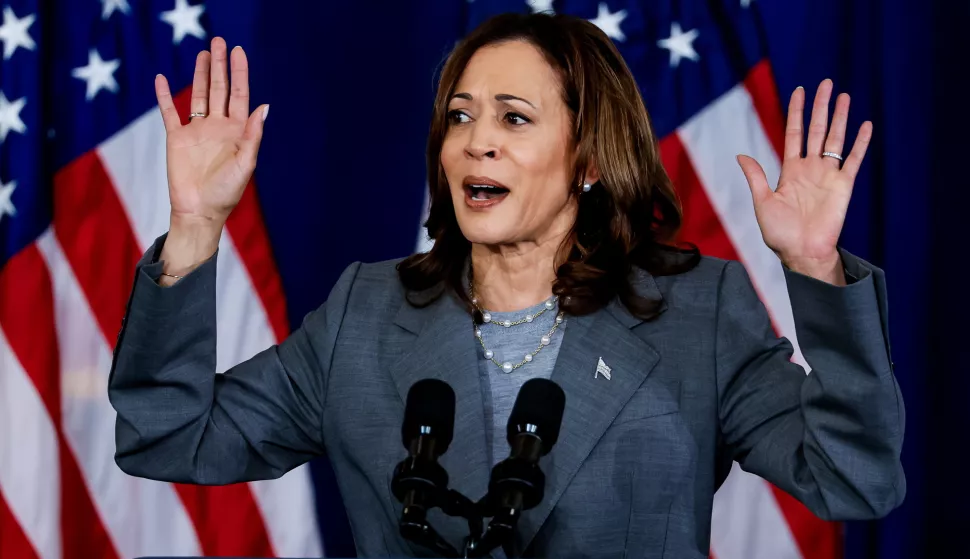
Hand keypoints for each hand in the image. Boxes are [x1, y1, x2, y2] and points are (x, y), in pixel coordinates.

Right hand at [155, 36, 268, 230]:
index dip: (239, 74)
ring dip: (200, 74)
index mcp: (237, 132)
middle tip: (219, 42)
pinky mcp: (177, 138)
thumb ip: (253, 136)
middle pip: (220, 89)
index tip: (238, 52)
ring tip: (203, 53)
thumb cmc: (226, 193)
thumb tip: (264, 107)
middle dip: (220, 66)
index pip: (240, 95)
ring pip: (199, 95)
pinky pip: (169, 112)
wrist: (199, 211)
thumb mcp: (245, 165)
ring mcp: (197, 131)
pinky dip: (164, 96)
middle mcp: (218, 127)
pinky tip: (161, 79)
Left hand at [736, 79, 870, 283]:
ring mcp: (828, 175)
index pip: (794, 133)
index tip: (799, 91)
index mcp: (790, 170)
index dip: (796, 112)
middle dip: (820, 107)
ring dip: (840, 118)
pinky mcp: (844, 186)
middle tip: (826, 83)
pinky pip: (854, 160)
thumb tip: (740, 155)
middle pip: (816, 130)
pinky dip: (860, 144)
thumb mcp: (762, 202)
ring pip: (835, 139)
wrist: (801, 253)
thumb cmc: (780, 233)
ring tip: (844, 96)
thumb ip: (756, 177)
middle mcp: (811, 169)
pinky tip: (865, 126)